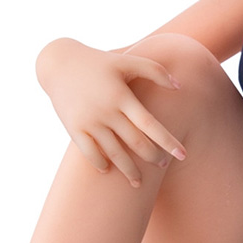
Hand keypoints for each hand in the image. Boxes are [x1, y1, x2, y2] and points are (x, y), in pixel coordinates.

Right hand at [37, 39, 185, 185]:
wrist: (59, 63)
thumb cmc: (99, 63)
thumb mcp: (126, 60)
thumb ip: (155, 71)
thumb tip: (180, 87)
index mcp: (122, 96)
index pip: (149, 124)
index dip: (167, 141)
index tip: (183, 155)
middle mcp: (106, 111)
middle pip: (135, 143)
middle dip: (152, 157)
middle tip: (163, 165)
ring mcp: (89, 122)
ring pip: (114, 154)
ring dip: (129, 170)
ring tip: (140, 182)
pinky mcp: (74, 128)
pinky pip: (90, 153)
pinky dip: (100, 163)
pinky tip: (109, 170)